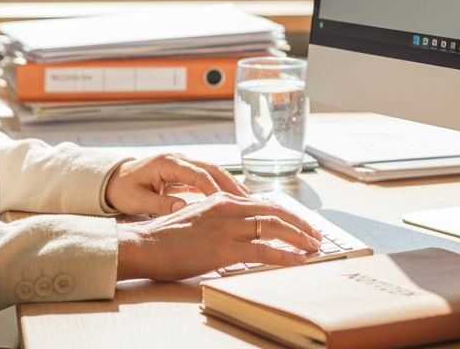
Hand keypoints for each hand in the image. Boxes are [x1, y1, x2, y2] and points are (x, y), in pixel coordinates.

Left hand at [103, 152, 249, 215]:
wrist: (113, 180)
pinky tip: (236, 201)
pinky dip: (223, 188)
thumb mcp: (137, 201)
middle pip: (213, 169)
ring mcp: (184, 164)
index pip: (198, 174)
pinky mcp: (186, 173)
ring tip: (251, 202)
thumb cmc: (123, 190)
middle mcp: (179, 159)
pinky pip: (209, 178)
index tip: (228, 205)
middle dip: (232, 185)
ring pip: (214, 172)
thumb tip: (184, 208)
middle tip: (251, 202)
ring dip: (232, 185)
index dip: (214, 189)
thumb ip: (160, 204)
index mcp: (167, 163)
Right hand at [115, 192, 325, 280]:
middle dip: (300, 224)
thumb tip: (242, 228)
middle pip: (275, 211)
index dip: (287, 213)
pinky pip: (262, 251)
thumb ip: (221, 218)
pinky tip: (297, 261)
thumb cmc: (167, 236)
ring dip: (299, 237)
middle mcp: (227, 207)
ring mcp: (226, 227)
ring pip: (273, 227)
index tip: (302, 224)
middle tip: (316, 235)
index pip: (264, 202)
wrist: (144, 245)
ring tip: (313, 247)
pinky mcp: (222, 248)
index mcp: (222, 198)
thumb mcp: (198, 217)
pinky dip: (284, 256)